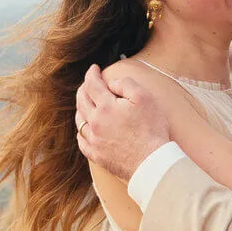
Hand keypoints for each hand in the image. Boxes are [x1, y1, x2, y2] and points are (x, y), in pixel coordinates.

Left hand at [75, 64, 171, 181]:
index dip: (92, 73)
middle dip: (84, 88)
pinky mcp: (96, 155)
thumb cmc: (151, 130)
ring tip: (87, 103)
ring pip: (79, 120)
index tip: (94, 68)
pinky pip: (82, 141)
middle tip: (89, 83)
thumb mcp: (144, 98)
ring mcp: (94, 140)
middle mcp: (94, 123)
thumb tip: (110, 83)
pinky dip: (81, 131)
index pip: (92, 85)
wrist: (151, 162)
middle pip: (81, 101)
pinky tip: (86, 129)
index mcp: (105, 107)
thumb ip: (125, 84)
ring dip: (81, 108)